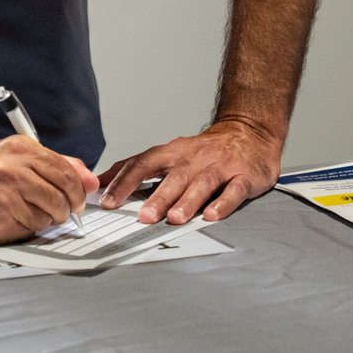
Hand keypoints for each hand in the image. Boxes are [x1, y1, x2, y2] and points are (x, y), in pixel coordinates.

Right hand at [0, 136, 98, 243]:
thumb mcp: (17, 155)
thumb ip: (57, 163)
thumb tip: (90, 181)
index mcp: (21, 150)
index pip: (66, 173)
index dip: (78, 190)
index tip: (78, 198)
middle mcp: (13, 171)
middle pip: (61, 198)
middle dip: (66, 209)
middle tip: (61, 210)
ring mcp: (4, 198)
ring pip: (48, 218)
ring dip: (45, 219)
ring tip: (28, 210)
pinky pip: (30, 231)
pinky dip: (27, 228)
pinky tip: (13, 217)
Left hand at [97, 117, 280, 225]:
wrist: (249, 133)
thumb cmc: (204, 151)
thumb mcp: (170, 153)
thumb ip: (139, 167)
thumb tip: (102, 181)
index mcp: (172, 153)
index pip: (143, 164)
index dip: (124, 182)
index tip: (108, 201)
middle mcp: (193, 158)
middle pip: (173, 177)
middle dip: (157, 197)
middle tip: (143, 217)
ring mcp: (220, 166)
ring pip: (201, 184)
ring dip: (187, 201)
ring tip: (175, 219)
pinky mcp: (243, 176)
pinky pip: (233, 190)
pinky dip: (223, 203)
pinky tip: (212, 215)